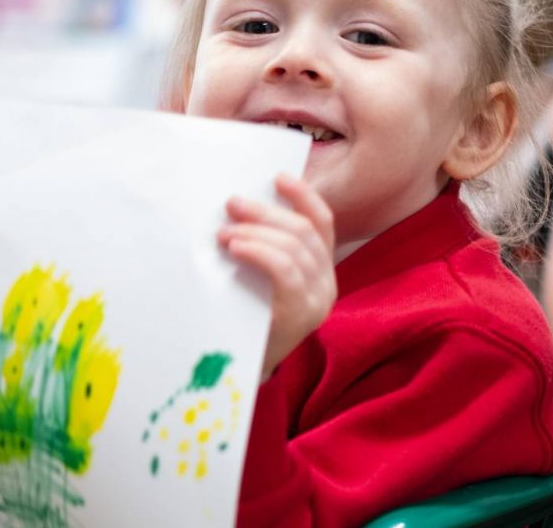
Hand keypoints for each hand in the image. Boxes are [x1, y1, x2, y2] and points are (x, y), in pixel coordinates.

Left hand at [219, 174, 336, 378]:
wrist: (237, 374)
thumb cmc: (244, 320)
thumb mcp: (258, 280)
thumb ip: (263, 250)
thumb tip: (240, 206)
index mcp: (322, 271)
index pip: (322, 223)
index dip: (303, 196)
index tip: (277, 177)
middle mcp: (328, 285)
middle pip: (303, 231)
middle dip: (266, 212)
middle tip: (232, 204)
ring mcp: (317, 302)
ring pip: (294, 248)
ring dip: (256, 232)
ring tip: (224, 233)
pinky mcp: (301, 317)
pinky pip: (285, 272)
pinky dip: (259, 252)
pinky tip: (236, 248)